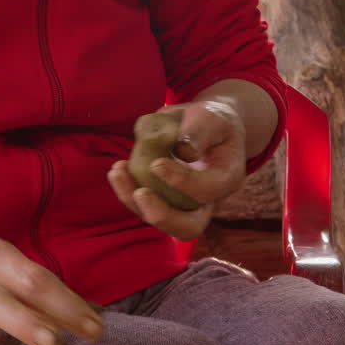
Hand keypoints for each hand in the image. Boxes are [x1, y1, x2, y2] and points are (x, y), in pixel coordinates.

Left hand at [107, 100, 246, 241]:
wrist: (207, 127)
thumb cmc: (212, 121)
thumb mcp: (211, 116)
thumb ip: (200, 130)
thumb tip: (182, 151)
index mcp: (227, 178)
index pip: (207, 191)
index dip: (182, 182)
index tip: (156, 163)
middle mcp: (209, 201)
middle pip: (189, 228)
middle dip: (162, 216)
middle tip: (140, 193)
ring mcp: (186, 206)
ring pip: (161, 221)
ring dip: (134, 202)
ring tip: (117, 172)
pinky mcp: (166, 202)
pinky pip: (145, 207)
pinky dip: (128, 192)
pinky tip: (118, 169)